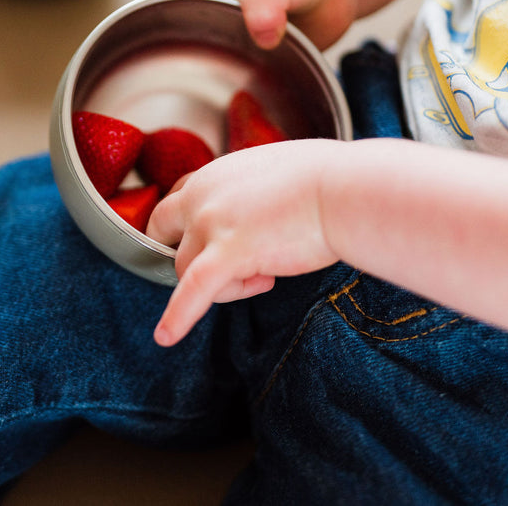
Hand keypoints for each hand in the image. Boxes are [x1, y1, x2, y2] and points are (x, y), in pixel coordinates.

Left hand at [146, 140, 342, 346]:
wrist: (345, 189)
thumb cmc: (329, 179)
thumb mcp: (278, 170)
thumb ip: (257, 191)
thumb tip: (267, 207)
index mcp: (216, 173)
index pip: (178, 196)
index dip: (186, 223)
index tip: (198, 238)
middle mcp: (203, 196)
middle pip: (163, 228)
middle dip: (177, 250)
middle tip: (210, 268)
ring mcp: (211, 225)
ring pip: (185, 268)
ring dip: (224, 283)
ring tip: (266, 277)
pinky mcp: (227, 254)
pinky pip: (192, 291)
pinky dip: (178, 317)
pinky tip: (166, 336)